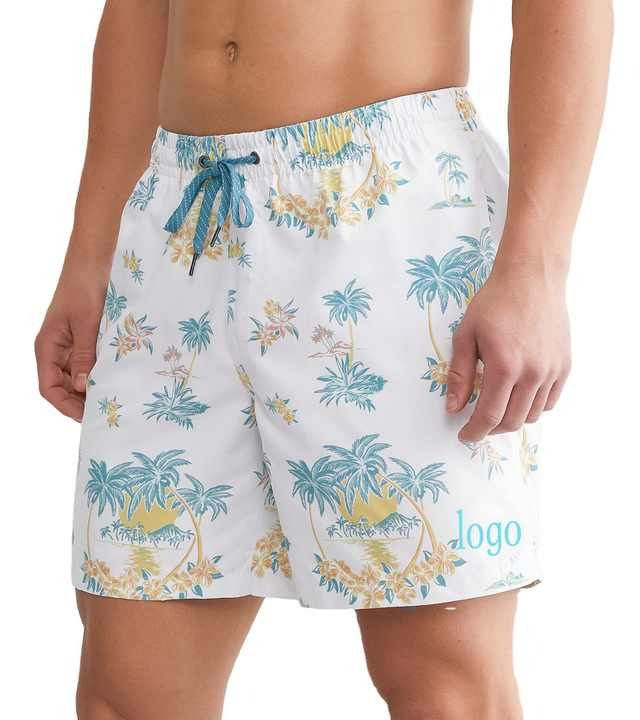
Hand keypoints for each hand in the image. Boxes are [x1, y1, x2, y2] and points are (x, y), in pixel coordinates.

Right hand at [35, 258, 107, 421]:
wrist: (96, 259)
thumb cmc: (85, 285)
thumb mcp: (86, 322)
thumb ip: (84, 354)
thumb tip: (81, 386)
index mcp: (48, 347)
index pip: (49, 388)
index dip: (66, 406)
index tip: (88, 417)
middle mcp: (57, 349)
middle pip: (63, 387)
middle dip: (81, 401)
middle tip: (107, 412)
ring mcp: (73, 344)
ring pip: (78, 376)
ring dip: (93, 388)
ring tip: (115, 399)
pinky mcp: (89, 338)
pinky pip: (91, 362)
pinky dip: (102, 373)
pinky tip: (118, 379)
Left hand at [446, 262, 570, 441]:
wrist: (531, 279)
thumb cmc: (494, 303)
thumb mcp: (466, 336)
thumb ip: (460, 375)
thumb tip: (453, 407)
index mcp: (505, 366)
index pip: (490, 415)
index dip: (475, 431)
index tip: (464, 436)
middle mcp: (533, 373)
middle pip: (512, 421)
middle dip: (491, 429)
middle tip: (477, 424)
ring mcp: (552, 370)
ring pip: (531, 415)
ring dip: (511, 419)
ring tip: (497, 409)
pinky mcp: (565, 365)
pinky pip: (550, 402)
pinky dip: (532, 407)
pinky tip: (518, 398)